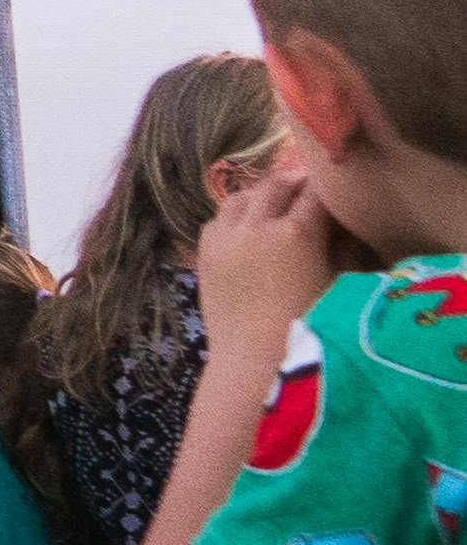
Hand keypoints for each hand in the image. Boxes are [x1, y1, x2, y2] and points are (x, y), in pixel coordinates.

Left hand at [198, 161, 348, 363]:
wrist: (254, 361)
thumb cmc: (309, 328)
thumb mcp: (337, 284)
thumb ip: (340, 247)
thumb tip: (340, 222)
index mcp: (296, 235)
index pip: (315, 194)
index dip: (327, 188)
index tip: (335, 187)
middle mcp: (256, 227)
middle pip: (275, 186)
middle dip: (294, 183)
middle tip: (308, 185)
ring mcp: (224, 237)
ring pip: (241, 197)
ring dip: (261, 194)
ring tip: (276, 201)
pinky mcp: (204, 251)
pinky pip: (219, 218)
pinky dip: (236, 214)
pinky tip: (248, 224)